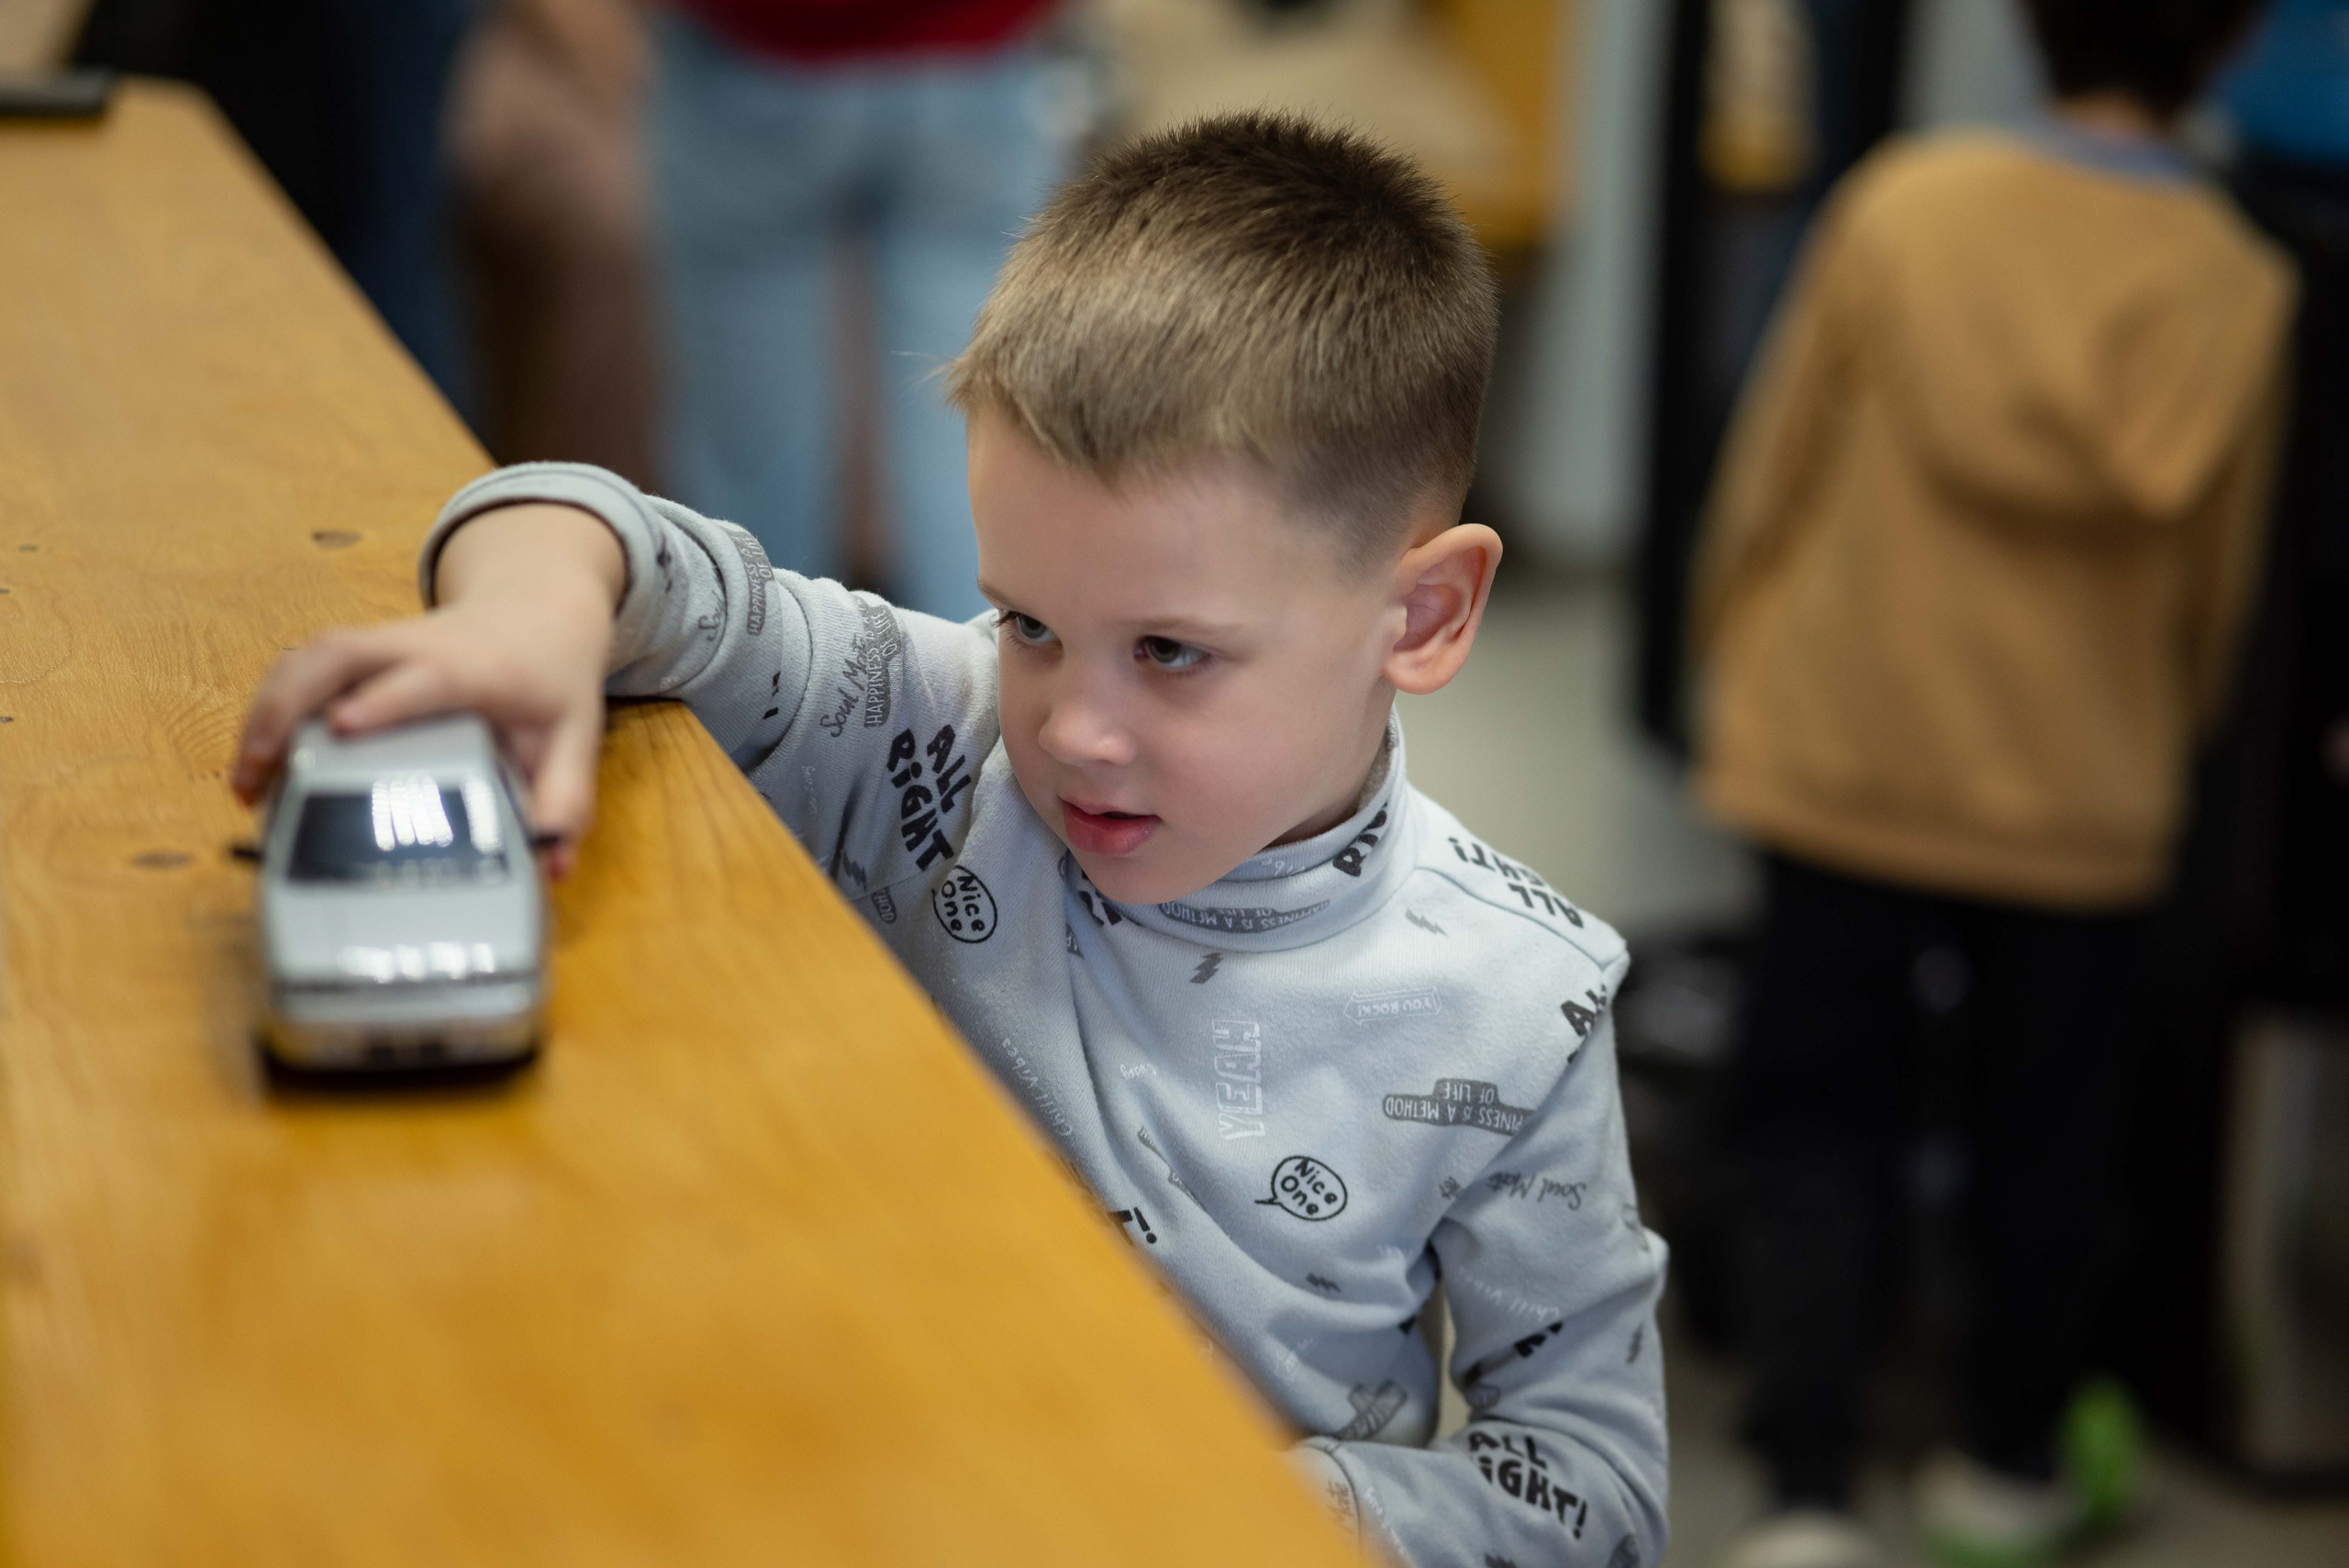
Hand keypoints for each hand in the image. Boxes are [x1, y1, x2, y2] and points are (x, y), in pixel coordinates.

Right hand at [231, 504, 624, 876]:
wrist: (537, 613)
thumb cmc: (551, 680)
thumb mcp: (575, 738)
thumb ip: (565, 800)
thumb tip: (551, 865)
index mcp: (471, 668)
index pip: (422, 678)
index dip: (382, 700)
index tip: (344, 727)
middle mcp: (417, 646)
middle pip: (338, 654)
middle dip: (288, 706)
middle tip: (261, 772)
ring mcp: (382, 642)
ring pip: (309, 656)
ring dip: (267, 709)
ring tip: (247, 779)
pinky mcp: (360, 651)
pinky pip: (303, 665)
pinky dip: (271, 704)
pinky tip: (259, 755)